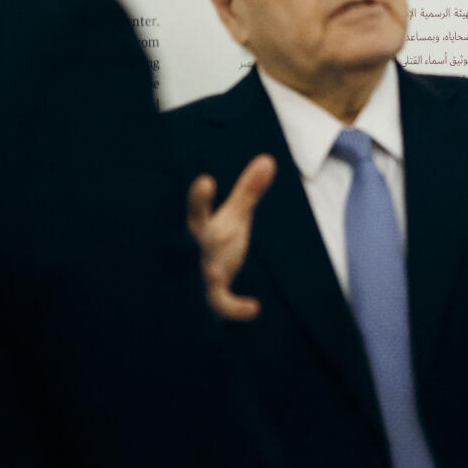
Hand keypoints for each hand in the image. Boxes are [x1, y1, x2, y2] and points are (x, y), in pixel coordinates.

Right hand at [186, 154, 275, 320]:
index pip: (198, 209)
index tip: (206, 181)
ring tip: (214, 274)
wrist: (200, 284)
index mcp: (203, 226)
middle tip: (204, 232)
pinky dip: (235, 308)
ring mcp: (203, 273)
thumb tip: (269, 159)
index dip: (200, 197)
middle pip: (200, 240)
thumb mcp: (235, 216)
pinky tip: (254, 308)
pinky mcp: (213, 297)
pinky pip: (221, 304)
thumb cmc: (217, 243)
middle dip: (202, 236)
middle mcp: (199, 250)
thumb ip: (249, 190)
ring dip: (210, 275)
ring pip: (205, 274)